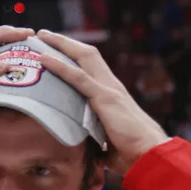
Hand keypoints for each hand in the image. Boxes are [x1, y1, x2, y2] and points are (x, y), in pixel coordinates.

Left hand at [35, 30, 169, 173]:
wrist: (149, 154)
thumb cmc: (132, 153)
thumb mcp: (109, 143)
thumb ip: (97, 141)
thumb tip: (89, 153)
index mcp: (112, 94)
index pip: (91, 67)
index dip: (74, 56)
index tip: (55, 49)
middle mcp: (111, 86)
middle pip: (86, 54)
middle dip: (64, 42)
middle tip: (43, 35)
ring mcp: (109, 89)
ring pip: (82, 58)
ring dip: (60, 45)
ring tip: (41, 37)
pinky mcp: (105, 98)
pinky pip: (78, 78)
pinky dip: (60, 67)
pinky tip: (44, 59)